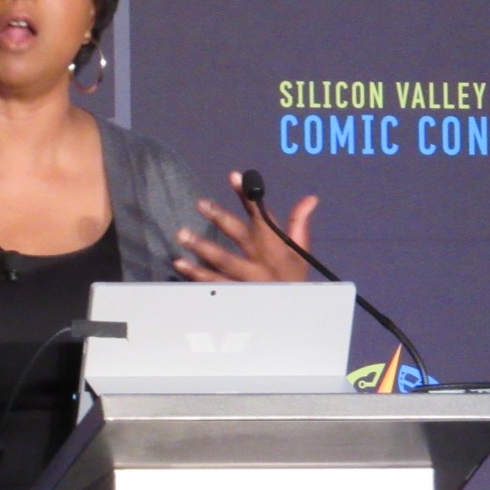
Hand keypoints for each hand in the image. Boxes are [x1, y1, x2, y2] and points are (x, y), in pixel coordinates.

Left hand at [173, 171, 317, 281]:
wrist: (292, 313)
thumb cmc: (293, 278)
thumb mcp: (299, 252)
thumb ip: (299, 224)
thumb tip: (310, 198)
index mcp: (275, 245)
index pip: (261, 214)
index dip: (247, 195)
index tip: (234, 175)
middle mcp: (260, 260)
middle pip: (239, 236)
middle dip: (220, 218)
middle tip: (201, 203)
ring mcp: (247, 278)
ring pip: (222, 261)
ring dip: (201, 246)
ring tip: (181, 233)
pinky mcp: (235, 294)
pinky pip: (213, 283)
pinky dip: (196, 274)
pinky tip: (179, 263)